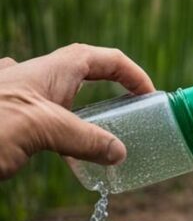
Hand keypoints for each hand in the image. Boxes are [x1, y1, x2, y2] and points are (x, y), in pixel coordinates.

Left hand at [0, 44, 153, 179]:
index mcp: (51, 71)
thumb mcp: (43, 129)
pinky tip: (71, 160)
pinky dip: (66, 140)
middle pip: (85, 79)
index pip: (103, 60)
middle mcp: (36, 81)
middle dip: (111, 96)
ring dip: (89, 122)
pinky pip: (47, 126)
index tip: (150, 97)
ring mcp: (22, 100)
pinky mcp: (12, 123)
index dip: (132, 74)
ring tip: (105, 145)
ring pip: (65, 105)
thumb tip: (119, 153)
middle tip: (131, 120)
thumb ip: (84, 140)